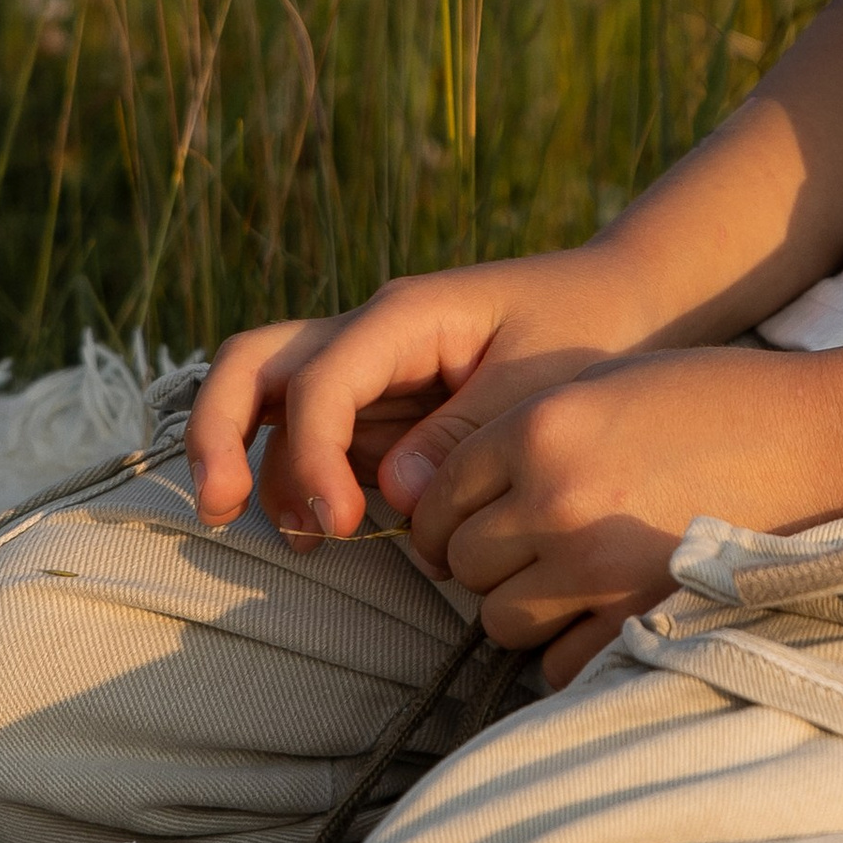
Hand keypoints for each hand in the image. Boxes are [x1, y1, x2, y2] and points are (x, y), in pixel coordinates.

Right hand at [186, 251, 654, 545]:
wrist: (625, 302)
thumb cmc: (586, 330)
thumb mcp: (536, 381)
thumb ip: (463, 433)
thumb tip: (393, 491)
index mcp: (404, 315)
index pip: (320, 381)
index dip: (313, 456)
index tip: (344, 526)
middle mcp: (369, 334)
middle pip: (253, 363)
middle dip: (217, 433)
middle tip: (219, 510)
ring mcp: (369, 368)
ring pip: (272, 403)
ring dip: (261, 467)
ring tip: (301, 540)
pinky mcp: (383, 405)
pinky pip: (317, 436)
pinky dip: (304, 479)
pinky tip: (325, 529)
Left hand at [406, 344, 842, 685]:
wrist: (817, 438)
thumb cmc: (712, 399)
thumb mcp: (607, 383)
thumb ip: (526, 431)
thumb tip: (455, 493)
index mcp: (540, 427)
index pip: (438, 495)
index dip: (445, 514)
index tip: (473, 521)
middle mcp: (555, 497)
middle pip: (462, 563)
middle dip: (486, 561)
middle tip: (529, 550)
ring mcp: (596, 565)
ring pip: (497, 620)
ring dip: (521, 607)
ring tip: (566, 581)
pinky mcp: (639, 616)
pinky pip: (555, 663)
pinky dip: (566, 648)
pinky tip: (600, 612)